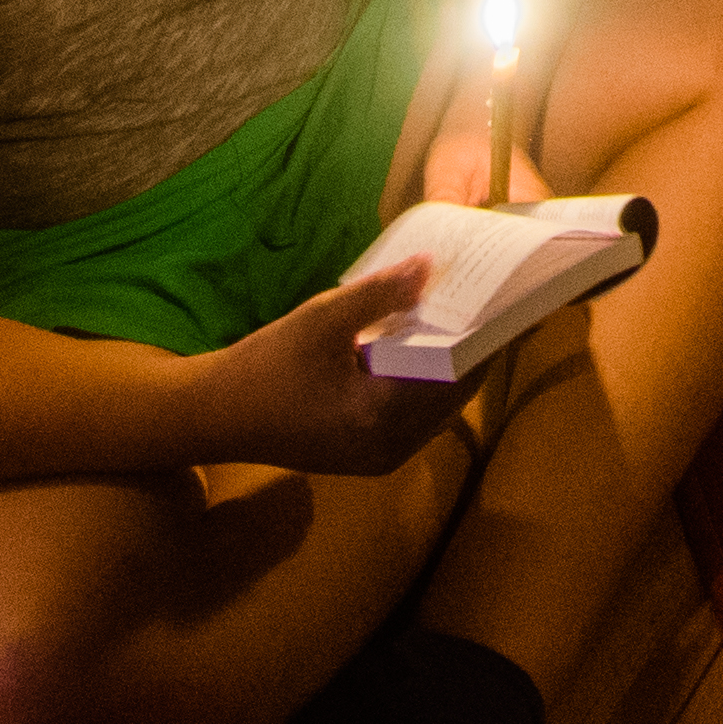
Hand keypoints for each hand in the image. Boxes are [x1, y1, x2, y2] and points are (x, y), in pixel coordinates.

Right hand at [201, 260, 480, 474]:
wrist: (215, 417)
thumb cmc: (265, 367)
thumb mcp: (322, 319)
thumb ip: (379, 295)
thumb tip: (430, 265)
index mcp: (382, 419)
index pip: (457, 376)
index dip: (486, 337)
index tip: (507, 300)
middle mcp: (392, 448)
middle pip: (455, 395)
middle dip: (474, 348)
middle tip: (493, 302)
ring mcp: (382, 458)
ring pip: (438, 407)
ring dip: (452, 366)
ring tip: (467, 317)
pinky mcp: (370, 456)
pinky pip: (416, 416)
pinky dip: (426, 383)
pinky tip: (424, 346)